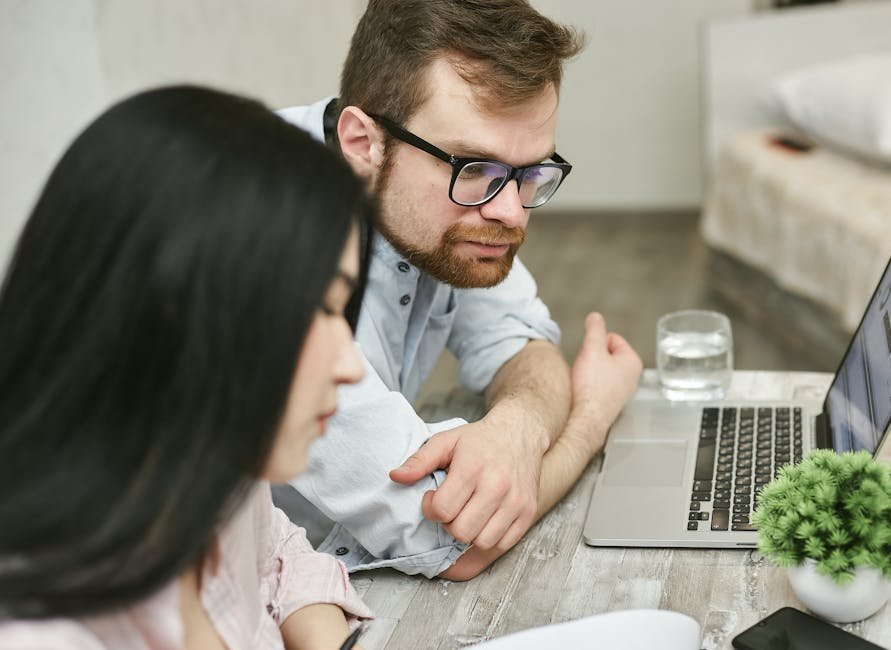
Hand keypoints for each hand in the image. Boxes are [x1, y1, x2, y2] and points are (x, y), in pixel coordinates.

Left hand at [389, 415, 542, 550]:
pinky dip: (488, 539)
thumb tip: (395, 477)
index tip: (434, 498)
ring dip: (469, 533)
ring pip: (482, 542)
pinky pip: (503, 544)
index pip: (442, 510)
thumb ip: (419, 461)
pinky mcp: (528, 512)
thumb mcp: (446, 441)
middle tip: (451, 507)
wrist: (519, 432)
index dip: (431, 508)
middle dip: (449, 524)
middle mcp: (496, 487)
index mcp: (472, 468)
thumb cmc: (479, 439)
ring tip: (467, 514)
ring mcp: (515, 502)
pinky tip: (482, 521)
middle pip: (461, 531)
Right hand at [565, 312, 641, 454]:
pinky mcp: (610, 401)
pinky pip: (597, 384)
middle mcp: (631, 377)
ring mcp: (621, 390)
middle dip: (592, 357)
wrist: (585, 420)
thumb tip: (595, 317)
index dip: (595, 343)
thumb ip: (595, 329)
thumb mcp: (592, 350)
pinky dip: (588, 385)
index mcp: (632, 361)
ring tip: (584, 382)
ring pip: (600, 369)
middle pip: (605, 353)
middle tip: (586, 370)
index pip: (611, 337)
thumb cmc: (591, 389)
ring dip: (589, 371)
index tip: (589, 356)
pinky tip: (584, 392)